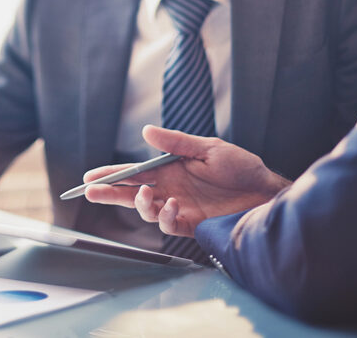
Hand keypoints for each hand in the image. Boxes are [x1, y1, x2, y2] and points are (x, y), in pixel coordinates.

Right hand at [83, 126, 289, 236]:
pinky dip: (165, 216)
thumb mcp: (208, 148)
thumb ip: (176, 143)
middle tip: (90, 192)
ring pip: (146, 210)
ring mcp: (179, 207)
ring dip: (139, 204)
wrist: (266, 193)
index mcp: (169, 169)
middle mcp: (170, 189)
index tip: (90, 177)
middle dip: (109, 193)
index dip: (111, 175)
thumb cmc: (240, 167)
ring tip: (144, 196)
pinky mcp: (192, 224)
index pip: (133, 172)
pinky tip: (171, 206)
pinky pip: (169, 224)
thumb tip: (145, 132)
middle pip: (131, 193)